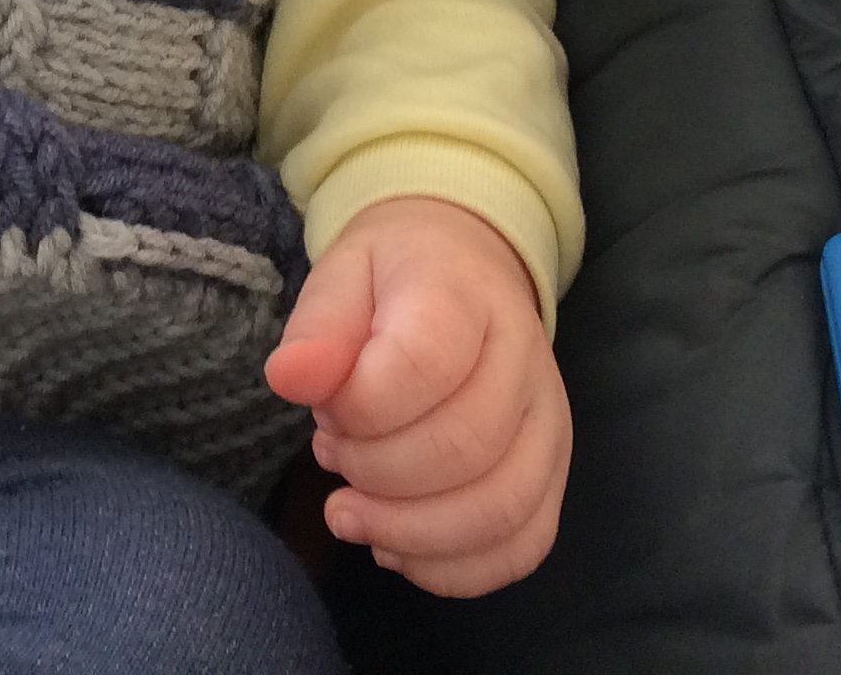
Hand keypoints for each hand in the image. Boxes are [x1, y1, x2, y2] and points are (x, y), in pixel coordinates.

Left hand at [262, 194, 569, 596]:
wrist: (465, 272)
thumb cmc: (393, 279)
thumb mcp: (342, 275)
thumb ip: (319, 327)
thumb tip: (289, 379)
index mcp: (467, 296)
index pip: (425, 365)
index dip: (359, 406)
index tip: (325, 407)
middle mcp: (525, 361)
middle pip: (463, 449)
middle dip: (375, 472)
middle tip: (331, 453)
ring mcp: (548, 424)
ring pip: (500, 510)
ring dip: (408, 531)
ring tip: (349, 513)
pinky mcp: (551, 475)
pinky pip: (521, 546)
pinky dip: (451, 567)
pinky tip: (395, 547)